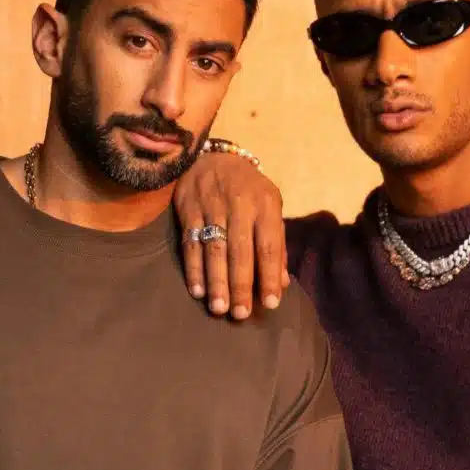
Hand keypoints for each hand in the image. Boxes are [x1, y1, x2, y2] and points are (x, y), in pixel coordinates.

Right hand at [173, 149, 288, 320]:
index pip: (269, 245)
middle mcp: (239, 204)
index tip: (271, 303)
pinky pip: (190, 243)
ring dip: (216, 281)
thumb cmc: (247, 189)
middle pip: (240, 250)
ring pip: (214, 249)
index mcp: (265, 204)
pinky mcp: (187, 208)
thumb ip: (276, 243)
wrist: (210, 155)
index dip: (269, 275)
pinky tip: (197, 290)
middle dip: (241, 285)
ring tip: (219, 308)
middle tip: (240, 314)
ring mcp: (211, 205)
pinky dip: (194, 269)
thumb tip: (282, 283)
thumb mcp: (269, 205)